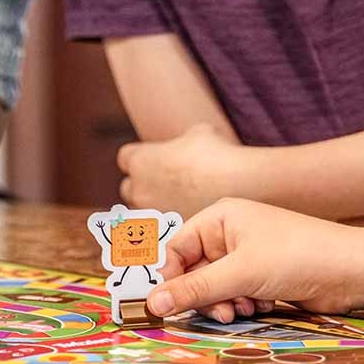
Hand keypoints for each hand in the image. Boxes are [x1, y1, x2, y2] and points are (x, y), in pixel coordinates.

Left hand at [118, 124, 254, 215]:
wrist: (238, 184)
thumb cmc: (217, 153)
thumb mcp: (197, 133)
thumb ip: (180, 141)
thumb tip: (185, 143)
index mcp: (140, 161)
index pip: (126, 157)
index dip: (140, 157)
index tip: (154, 160)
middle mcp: (138, 188)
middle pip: (128, 187)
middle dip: (142, 185)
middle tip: (162, 183)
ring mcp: (151, 212)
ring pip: (141, 211)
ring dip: (153, 206)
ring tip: (176, 202)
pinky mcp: (167, 230)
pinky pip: (160, 227)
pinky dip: (169, 222)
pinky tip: (186, 214)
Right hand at [145, 198, 363, 321]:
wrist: (355, 271)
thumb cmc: (298, 257)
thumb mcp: (240, 274)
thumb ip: (193, 290)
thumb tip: (152, 304)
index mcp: (220, 217)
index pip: (176, 249)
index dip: (171, 277)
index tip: (169, 305)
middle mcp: (230, 233)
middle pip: (193, 272)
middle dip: (206, 295)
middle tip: (223, 312)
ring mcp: (247, 255)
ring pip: (214, 288)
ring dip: (226, 303)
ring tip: (249, 308)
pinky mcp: (262, 275)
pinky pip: (235, 294)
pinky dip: (244, 304)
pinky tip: (265, 306)